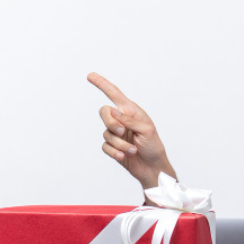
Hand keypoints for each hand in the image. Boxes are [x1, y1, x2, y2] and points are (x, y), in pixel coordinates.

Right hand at [89, 72, 175, 190]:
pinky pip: (105, 146)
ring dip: (120, 143)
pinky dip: (115, 152)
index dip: (102, 84)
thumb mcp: (147, 130)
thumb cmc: (154, 146)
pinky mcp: (112, 147)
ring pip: (106, 133)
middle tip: (122, 132)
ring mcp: (116, 134)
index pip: (114, 94)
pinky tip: (123, 155)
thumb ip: (130, 120)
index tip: (90, 76)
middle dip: (111, 123)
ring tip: (133, 149)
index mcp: (131, 111)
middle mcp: (122, 120)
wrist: (152, 167)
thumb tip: (114, 112)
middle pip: (104, 112)